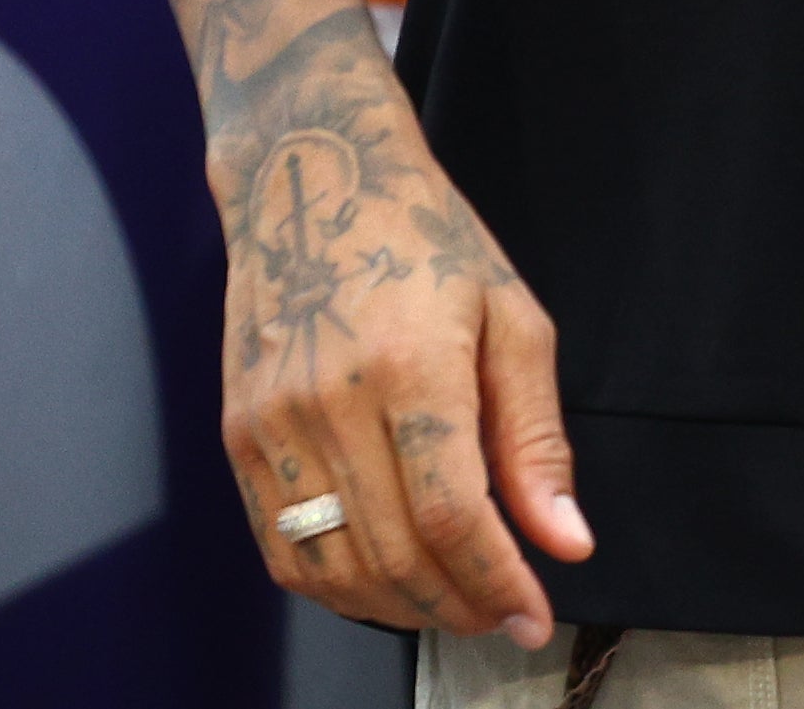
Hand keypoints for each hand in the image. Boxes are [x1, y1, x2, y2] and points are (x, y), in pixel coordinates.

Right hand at [214, 73, 588, 639]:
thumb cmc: (428, 242)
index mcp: (410, 368)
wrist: (313, 185)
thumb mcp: (513, 321)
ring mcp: (270, 427)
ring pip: (329, 567)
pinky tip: (387, 582)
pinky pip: (282, 546)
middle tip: (502, 616)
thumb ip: (536, 442)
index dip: (495, 581)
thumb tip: (565, 540)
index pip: (450, 514)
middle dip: (455, 605)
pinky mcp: (238, 439)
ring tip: (454, 605)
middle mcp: (328, 405)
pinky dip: (337, 584)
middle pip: (390, 553)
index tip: (535, 617)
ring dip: (396, 608)